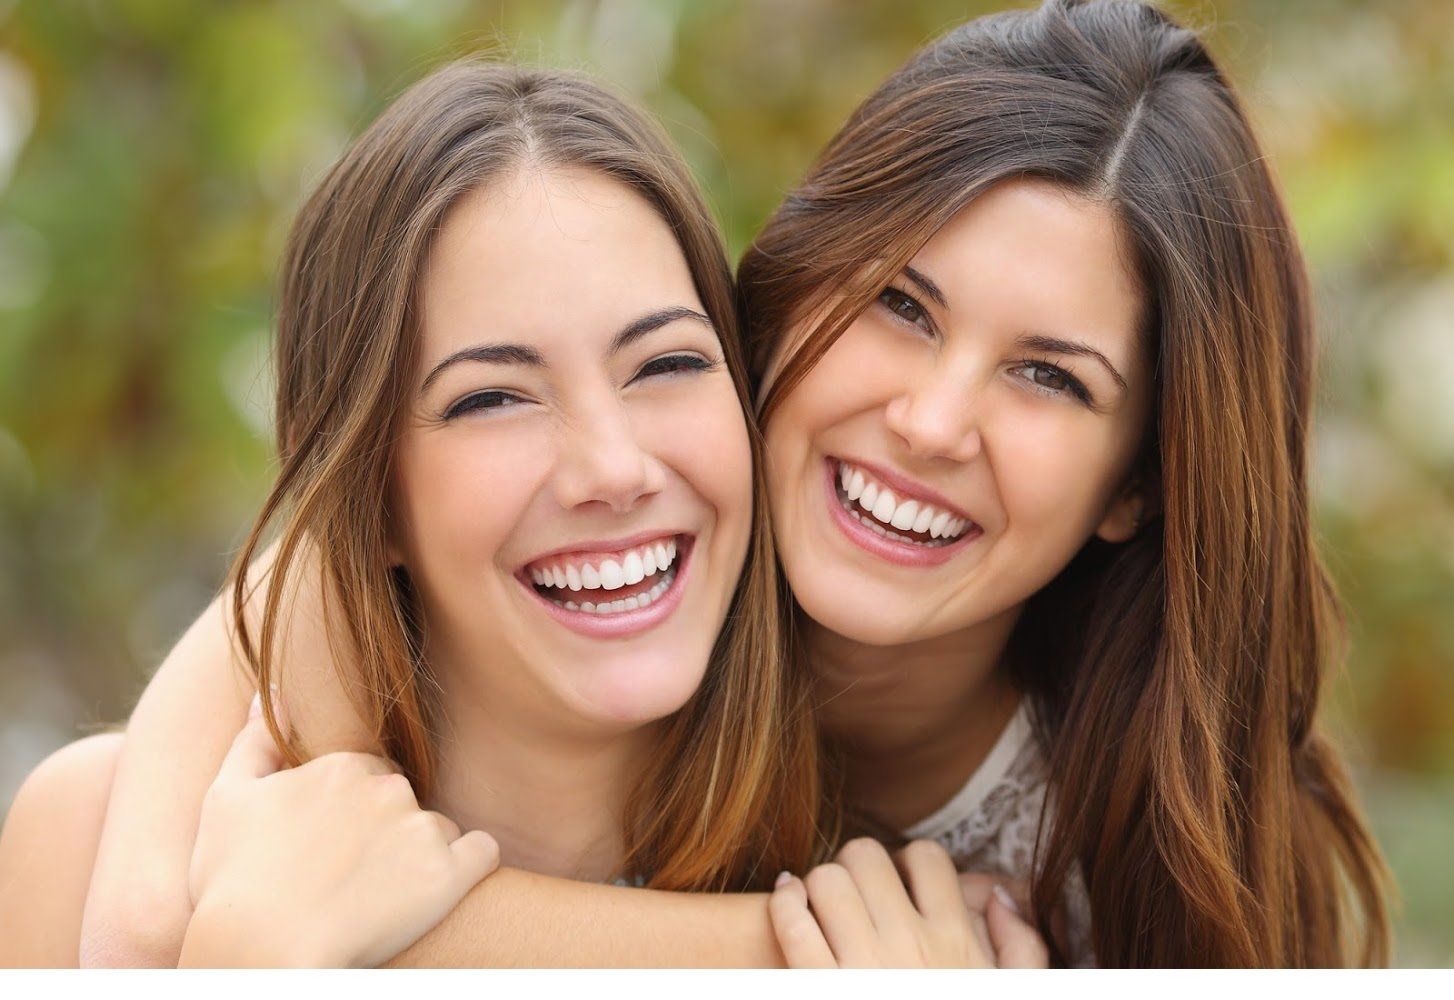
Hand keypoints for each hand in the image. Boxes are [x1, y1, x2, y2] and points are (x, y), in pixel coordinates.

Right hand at [181, 695, 498, 966]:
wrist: (262, 951)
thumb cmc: (233, 882)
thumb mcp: (226, 800)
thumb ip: (254, 742)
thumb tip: (271, 693)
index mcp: (343, 766)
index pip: (367, 776)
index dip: (350, 812)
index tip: (329, 846)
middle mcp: (390, 788)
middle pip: (403, 801)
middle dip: (386, 829)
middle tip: (352, 874)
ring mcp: (422, 829)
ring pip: (439, 830)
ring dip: (421, 853)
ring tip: (383, 894)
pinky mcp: (450, 874)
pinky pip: (482, 852)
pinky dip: (469, 866)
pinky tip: (440, 889)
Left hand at [768, 838, 1048, 967]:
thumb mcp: (1010, 995)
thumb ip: (1022, 948)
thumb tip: (1000, 897)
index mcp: (955, 943)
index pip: (928, 858)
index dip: (910, 861)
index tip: (902, 882)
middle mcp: (908, 946)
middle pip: (867, 857)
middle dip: (858, 866)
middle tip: (857, 889)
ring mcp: (860, 966)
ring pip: (825, 879)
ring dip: (820, 883)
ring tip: (824, 902)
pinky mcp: (818, 986)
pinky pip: (790, 920)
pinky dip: (784, 901)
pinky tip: (790, 901)